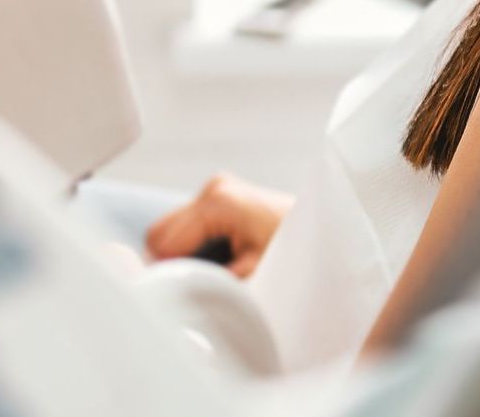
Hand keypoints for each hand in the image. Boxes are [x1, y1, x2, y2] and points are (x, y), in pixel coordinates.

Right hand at [144, 172, 293, 278]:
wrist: (319, 226)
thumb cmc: (292, 247)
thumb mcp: (253, 271)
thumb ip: (213, 282)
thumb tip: (179, 292)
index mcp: (219, 202)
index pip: (161, 241)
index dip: (164, 271)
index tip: (174, 293)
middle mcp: (215, 188)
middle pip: (160, 232)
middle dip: (169, 261)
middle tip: (190, 286)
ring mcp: (217, 187)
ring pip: (170, 228)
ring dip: (180, 253)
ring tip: (207, 273)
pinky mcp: (219, 194)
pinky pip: (185, 224)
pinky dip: (190, 244)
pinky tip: (212, 259)